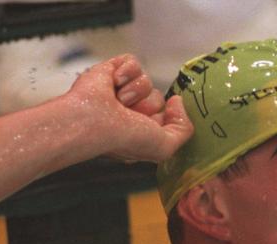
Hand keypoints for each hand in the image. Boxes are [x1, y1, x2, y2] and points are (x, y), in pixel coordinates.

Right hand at [65, 55, 192, 161]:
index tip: (147, 126)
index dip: (162, 119)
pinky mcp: (110, 70)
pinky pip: (133, 62)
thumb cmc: (124, 139)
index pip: (166, 117)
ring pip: (146, 80)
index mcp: (140, 131)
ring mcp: (120, 91)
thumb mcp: (164, 147)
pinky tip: (112, 85)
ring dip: (135, 92)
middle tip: (128, 114)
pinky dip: (125, 73)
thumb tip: (177, 101)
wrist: (93, 121)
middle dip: (147, 106)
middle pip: (158, 98)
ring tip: (117, 101)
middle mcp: (130, 112)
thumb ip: (183, 130)